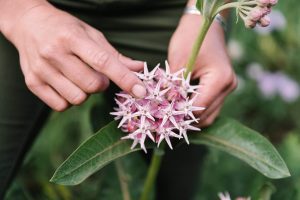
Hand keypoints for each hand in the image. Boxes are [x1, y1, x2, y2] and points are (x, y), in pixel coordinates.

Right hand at [2, 1, 144, 110]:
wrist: (29, 24)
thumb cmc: (66, 30)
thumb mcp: (91, 35)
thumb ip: (115, 55)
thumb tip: (140, 68)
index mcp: (72, 38)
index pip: (103, 62)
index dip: (125, 79)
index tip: (141, 91)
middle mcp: (54, 53)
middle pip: (92, 85)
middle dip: (101, 85)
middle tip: (96, 74)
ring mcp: (41, 69)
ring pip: (78, 98)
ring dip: (85, 93)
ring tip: (79, 78)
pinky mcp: (32, 83)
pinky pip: (61, 106)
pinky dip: (69, 100)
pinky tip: (66, 85)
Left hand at [168, 14, 236, 126]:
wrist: (203, 24)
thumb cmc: (190, 38)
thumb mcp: (178, 61)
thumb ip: (174, 87)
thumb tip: (165, 107)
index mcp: (219, 79)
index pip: (198, 108)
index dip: (180, 115)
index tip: (163, 117)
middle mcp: (228, 86)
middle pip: (206, 116)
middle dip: (186, 120)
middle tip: (166, 120)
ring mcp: (227, 88)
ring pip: (209, 114)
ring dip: (191, 117)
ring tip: (173, 115)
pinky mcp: (222, 87)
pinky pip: (209, 105)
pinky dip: (196, 108)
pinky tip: (182, 106)